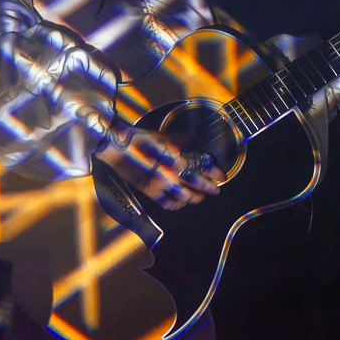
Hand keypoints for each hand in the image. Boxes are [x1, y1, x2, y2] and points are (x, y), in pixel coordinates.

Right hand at [94, 124, 224, 209]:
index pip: (202, 167)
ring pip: (185, 197)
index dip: (214, 173)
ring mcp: (161, 184)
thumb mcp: (163, 136)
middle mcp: (171, 172)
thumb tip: (194, 135)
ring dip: (196, 198)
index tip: (222, 176)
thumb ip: (181, 138)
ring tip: (200, 197)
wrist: (117, 147)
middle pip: (197, 184)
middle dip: (210, 188)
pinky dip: (177, 205)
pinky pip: (168, 204)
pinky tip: (181, 203)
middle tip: (216, 190)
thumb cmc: (140, 139)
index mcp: (177, 156)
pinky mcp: (150, 192)